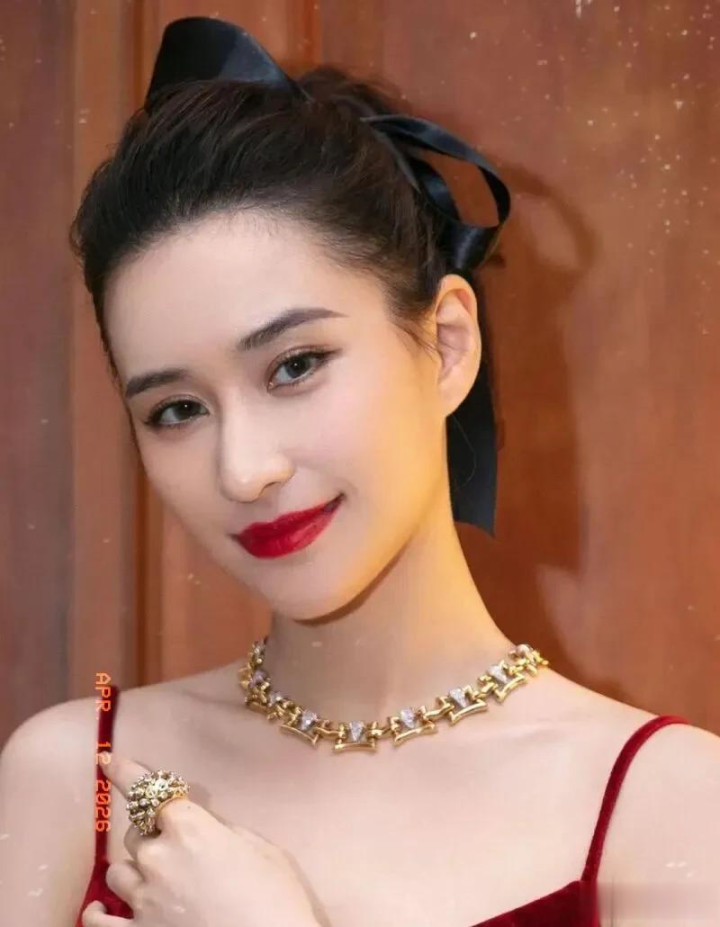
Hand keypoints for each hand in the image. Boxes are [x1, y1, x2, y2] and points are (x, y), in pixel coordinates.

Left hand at [81, 751, 326, 926]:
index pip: (148, 789)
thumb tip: (207, 831)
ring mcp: (144, 900)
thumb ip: (224, 832)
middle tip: (173, 844)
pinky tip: (100, 909)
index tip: (108, 760)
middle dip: (151, 833)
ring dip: (133, 869)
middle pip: (136, 832)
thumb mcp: (260, 850)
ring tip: (152, 878)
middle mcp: (159, 858)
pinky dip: (97, 912)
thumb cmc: (276, 899)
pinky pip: (99, 920)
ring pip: (118, 871)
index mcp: (191, 827)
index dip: (125, 772)